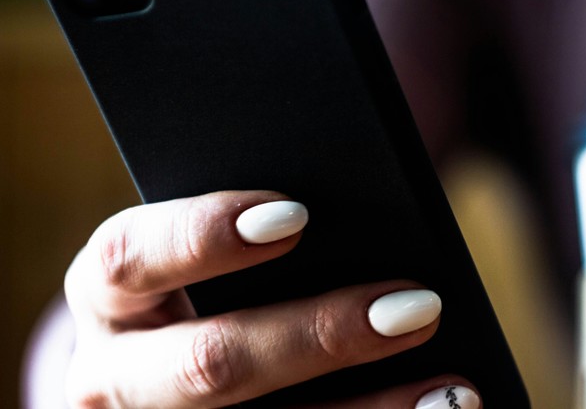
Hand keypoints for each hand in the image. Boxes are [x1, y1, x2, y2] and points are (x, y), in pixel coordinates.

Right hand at [62, 190, 479, 407]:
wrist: (158, 365)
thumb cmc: (209, 279)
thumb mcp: (209, 247)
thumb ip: (261, 229)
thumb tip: (370, 219)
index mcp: (109, 290)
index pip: (134, 257)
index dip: (208, 235)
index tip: (297, 217)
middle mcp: (111, 375)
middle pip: (212, 364)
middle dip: (321, 336)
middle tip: (418, 308)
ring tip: (453, 391)